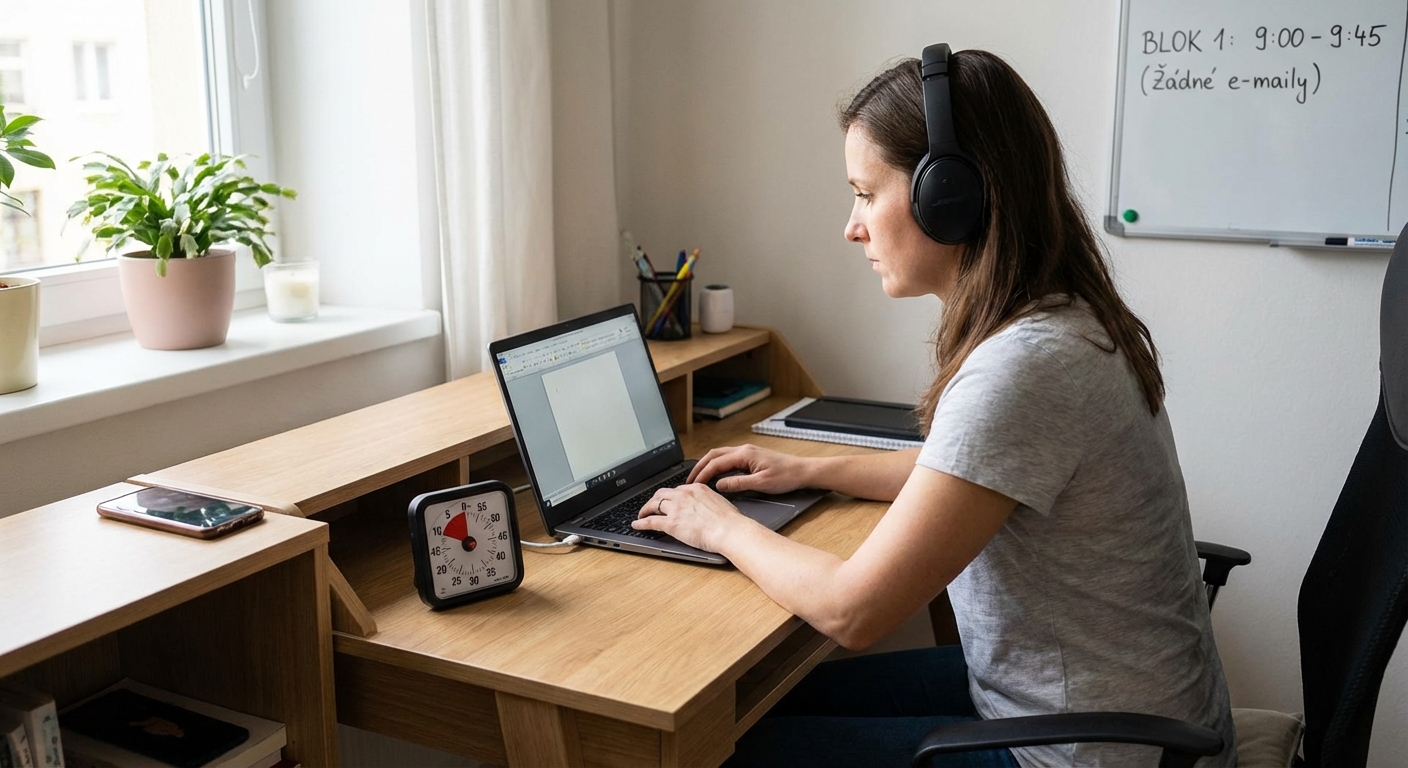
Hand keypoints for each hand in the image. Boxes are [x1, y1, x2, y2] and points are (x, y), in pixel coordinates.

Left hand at [633, 484, 752, 552]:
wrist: (729, 530)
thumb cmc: (730, 521)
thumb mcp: (720, 503)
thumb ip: (709, 502)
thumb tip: (709, 507)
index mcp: (697, 488)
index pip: (678, 490)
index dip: (670, 496)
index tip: (668, 501)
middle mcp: (684, 495)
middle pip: (662, 494)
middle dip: (655, 499)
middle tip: (651, 506)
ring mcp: (676, 508)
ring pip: (653, 505)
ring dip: (645, 509)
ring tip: (642, 514)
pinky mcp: (671, 523)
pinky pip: (651, 521)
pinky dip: (641, 522)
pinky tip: (637, 524)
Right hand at [687, 444, 812, 494]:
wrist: (803, 471)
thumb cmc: (786, 476)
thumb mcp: (761, 484)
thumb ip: (738, 484)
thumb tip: (719, 485)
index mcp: (745, 454)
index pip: (716, 463)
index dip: (703, 474)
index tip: (693, 484)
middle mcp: (744, 450)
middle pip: (714, 455)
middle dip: (700, 467)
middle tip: (689, 480)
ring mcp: (747, 452)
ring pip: (720, 455)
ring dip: (707, 465)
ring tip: (698, 478)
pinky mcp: (751, 457)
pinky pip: (728, 459)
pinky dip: (717, 466)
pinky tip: (715, 475)